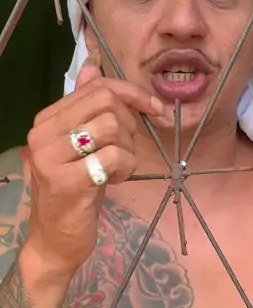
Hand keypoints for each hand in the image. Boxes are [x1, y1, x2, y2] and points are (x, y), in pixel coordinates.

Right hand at [24, 60, 163, 275]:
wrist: (55, 241)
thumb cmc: (74, 193)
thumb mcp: (81, 146)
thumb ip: (85, 108)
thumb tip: (91, 66)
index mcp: (46, 120)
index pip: (97, 87)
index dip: (133, 93)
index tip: (155, 108)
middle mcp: (42, 134)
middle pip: (106, 103)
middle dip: (131, 125)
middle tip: (125, 151)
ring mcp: (51, 157)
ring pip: (112, 127)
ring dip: (128, 150)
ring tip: (117, 169)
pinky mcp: (66, 181)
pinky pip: (114, 157)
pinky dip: (126, 168)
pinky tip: (115, 181)